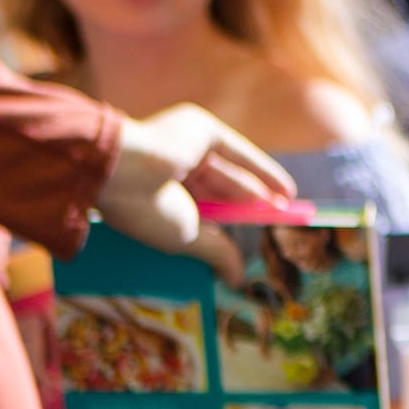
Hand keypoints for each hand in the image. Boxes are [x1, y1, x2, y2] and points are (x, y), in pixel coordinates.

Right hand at [101, 106, 291, 258]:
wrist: (122, 168)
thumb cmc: (145, 208)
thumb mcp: (188, 235)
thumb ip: (217, 251)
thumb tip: (238, 279)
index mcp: (153, 189)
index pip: (199, 203)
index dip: (227, 218)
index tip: (247, 233)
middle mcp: (166, 164)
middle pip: (218, 186)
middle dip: (246, 203)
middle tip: (274, 218)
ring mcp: (183, 144)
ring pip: (229, 172)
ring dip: (256, 192)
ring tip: (283, 209)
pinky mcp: (199, 128)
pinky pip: (238, 152)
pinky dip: (263, 170)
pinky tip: (285, 190)